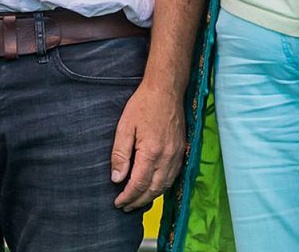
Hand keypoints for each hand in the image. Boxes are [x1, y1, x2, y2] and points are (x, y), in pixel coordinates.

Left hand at [110, 79, 186, 210]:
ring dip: (151, 197)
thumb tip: (117, 179)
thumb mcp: (125, 126)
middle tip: (125, 207)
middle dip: (138, 201)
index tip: (117, 203)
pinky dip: (162, 187)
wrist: (166, 90)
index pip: (139, 184)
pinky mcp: (181, 152)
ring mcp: (177, 156)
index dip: (128, 197)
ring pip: (164, 186)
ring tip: (137, 202)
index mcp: (151, 153)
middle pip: (153, 190)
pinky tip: (153, 188)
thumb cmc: (143, 105)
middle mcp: (167, 158)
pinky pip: (172, 177)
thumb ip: (120, 154)